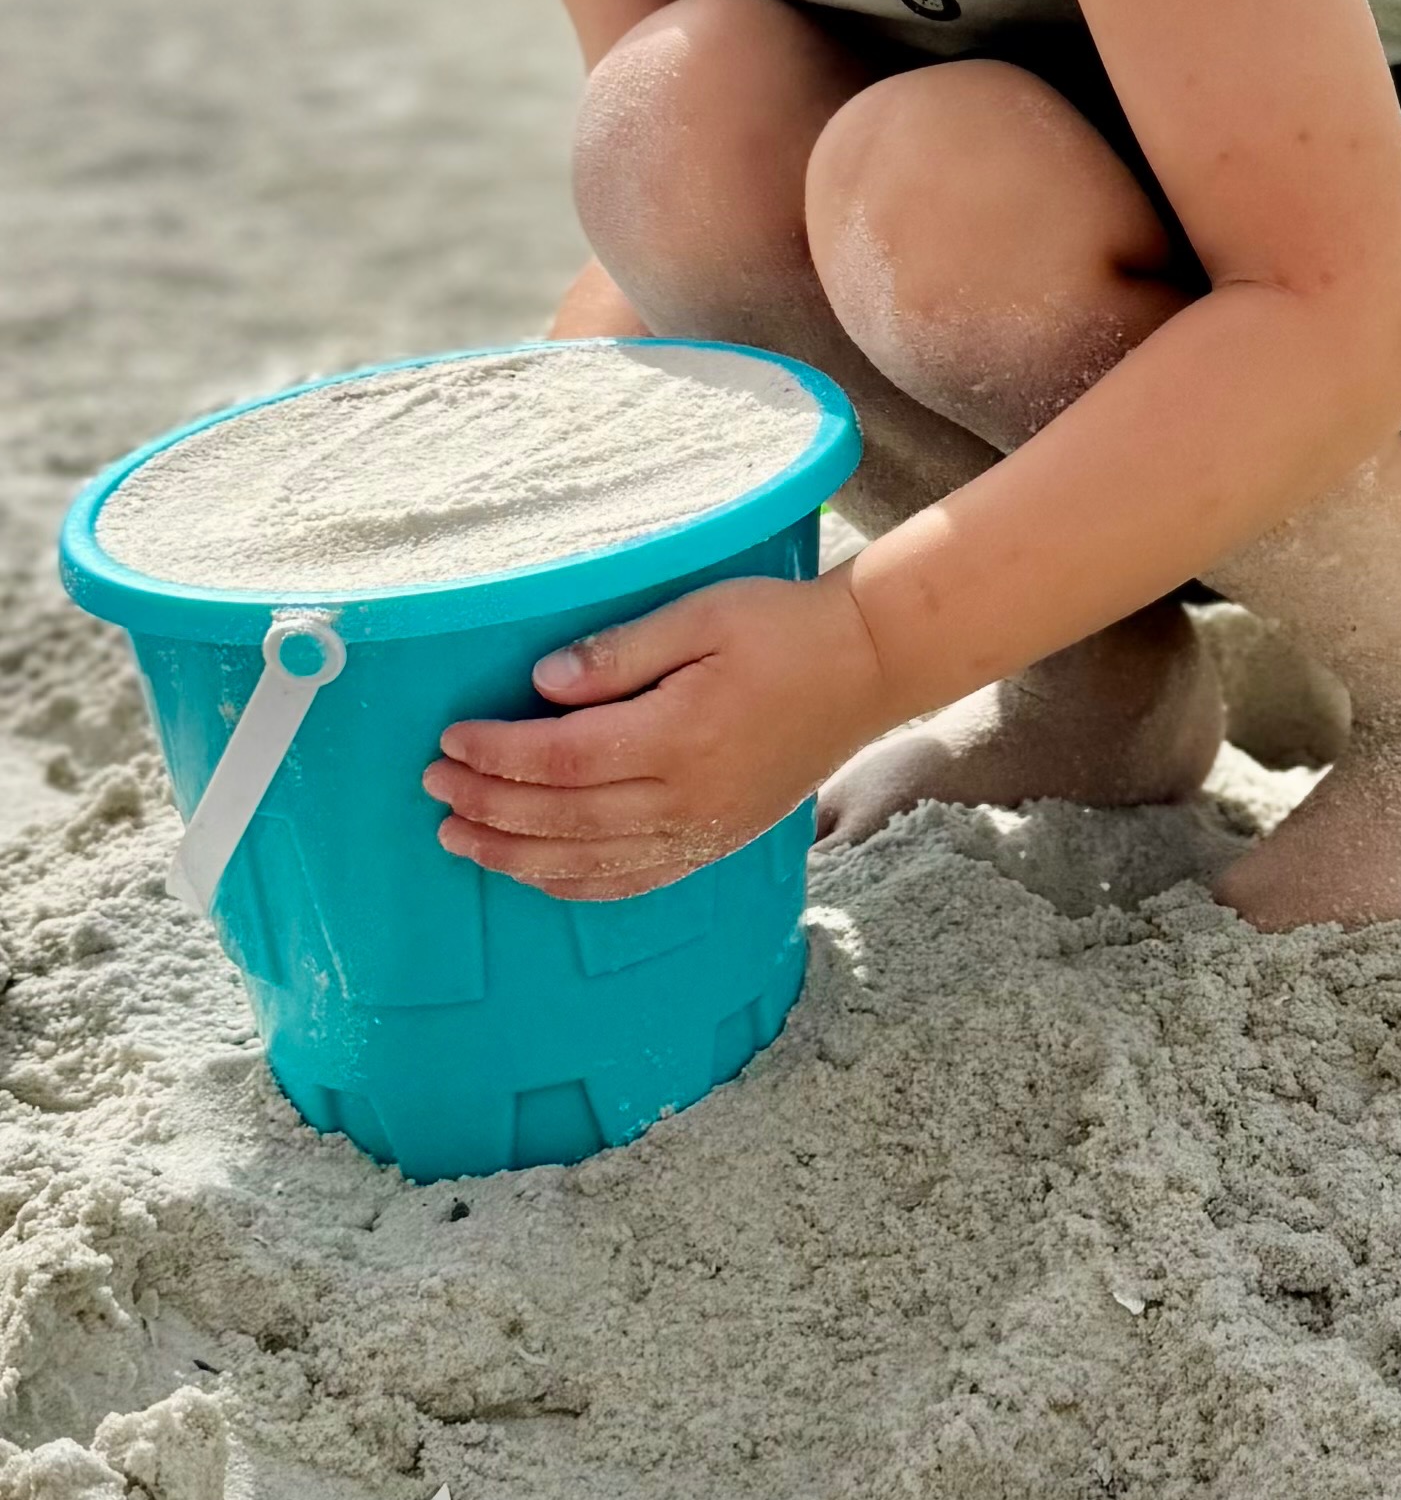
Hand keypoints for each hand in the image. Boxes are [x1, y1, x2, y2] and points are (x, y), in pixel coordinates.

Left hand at [424, 567, 894, 901]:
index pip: (564, 758)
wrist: (868, 666)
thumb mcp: (703, 613)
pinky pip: (634, 881)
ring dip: (516, 857)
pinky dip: (575, 885)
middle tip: (433, 789)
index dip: (499, 753)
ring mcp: (705, 828)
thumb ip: (620, 653)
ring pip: (590, 862)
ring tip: (459, 840)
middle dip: (489, 805)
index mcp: (681, 734)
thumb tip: (542, 684)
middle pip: (564, 817)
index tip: (450, 739)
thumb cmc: (785, 628)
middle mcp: (688, 795)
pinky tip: (536, 876)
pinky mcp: (718, 842)